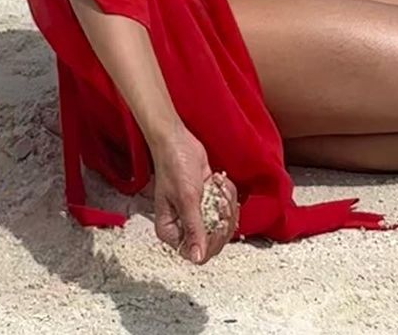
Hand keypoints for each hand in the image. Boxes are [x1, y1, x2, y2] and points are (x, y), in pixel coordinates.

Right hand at [150, 124, 238, 264]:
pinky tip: (217, 180)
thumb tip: (197, 258)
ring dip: (226, 203)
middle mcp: (182, 226)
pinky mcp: (207, 203)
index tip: (219, 221)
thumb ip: (194, 229)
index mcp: (170, 231)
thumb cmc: (174, 165)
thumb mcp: (186, 199)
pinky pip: (226, 209)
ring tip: (218, 185)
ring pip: (223, 225)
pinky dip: (227, 194)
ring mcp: (196, 215)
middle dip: (223, 218)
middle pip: (213, 241)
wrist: (178, 140)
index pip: (196, 253)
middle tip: (220, 198)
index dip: (212, 241)